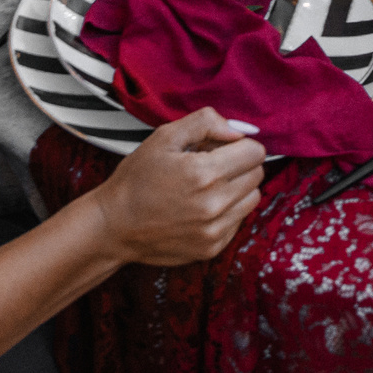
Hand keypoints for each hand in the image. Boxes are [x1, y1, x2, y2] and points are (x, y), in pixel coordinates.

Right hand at [92, 108, 266, 267]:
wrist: (114, 226)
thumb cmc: (137, 178)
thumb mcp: (164, 138)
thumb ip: (205, 123)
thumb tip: (239, 131)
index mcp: (204, 173)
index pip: (256, 152)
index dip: (241, 144)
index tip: (223, 147)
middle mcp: (214, 204)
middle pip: (257, 174)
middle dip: (240, 164)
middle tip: (211, 165)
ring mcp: (214, 230)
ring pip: (252, 199)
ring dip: (238, 188)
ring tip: (207, 186)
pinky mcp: (212, 248)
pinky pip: (238, 222)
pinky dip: (227, 211)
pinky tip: (201, 207)